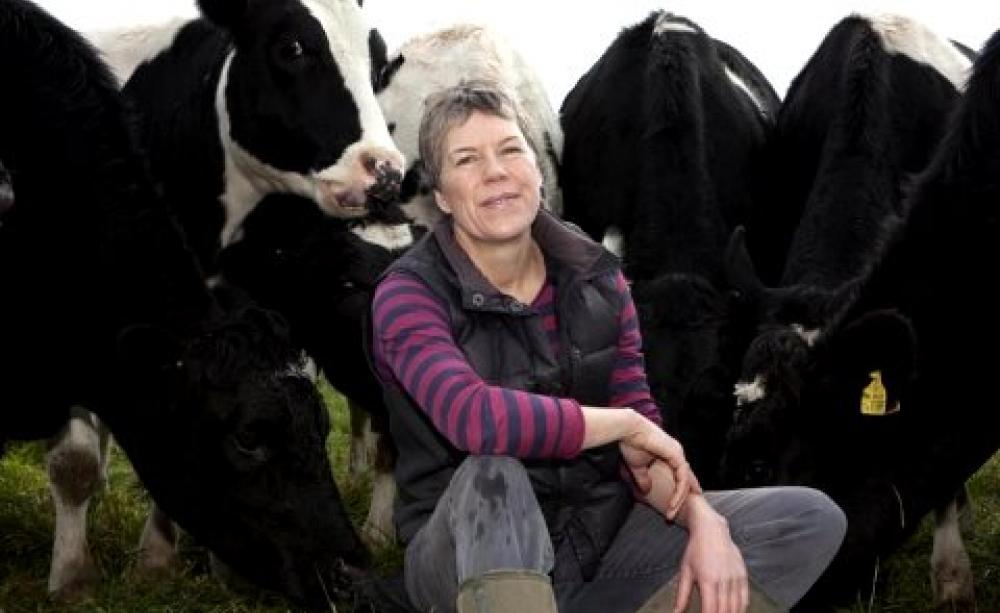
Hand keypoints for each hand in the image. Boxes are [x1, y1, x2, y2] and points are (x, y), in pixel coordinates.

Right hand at [622, 422, 700, 517]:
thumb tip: (646, 490)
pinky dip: (679, 492)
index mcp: (670, 453)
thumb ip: (643, 478)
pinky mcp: (676, 456)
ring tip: (672, 511)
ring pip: (685, 481)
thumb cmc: (631, 443)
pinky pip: (682, 478)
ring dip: (680, 498)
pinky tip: (674, 502)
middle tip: (675, 513)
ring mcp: (678, 454)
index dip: (679, 490)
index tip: (676, 504)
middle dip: (682, 498)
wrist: (627, 429)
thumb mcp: (637, 466)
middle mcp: (677, 453)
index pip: (680, 474)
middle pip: (685, 479)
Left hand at [673, 497, 748, 612]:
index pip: (710, 609)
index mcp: (707, 579)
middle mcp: (723, 580)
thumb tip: (676, 612)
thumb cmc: (696, 550)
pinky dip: (740, 608)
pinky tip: (734, 612)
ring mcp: (735, 577)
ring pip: (736, 606)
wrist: (712, 530)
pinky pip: (745, 598)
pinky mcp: (743, 575)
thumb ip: (682, 596)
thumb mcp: (685, 572)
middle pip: (724, 610)